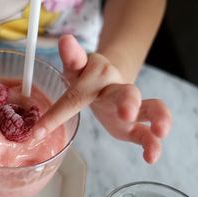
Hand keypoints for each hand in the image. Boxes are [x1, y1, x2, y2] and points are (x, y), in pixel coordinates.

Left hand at [34, 35, 171, 163]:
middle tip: (127, 113)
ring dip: (157, 118)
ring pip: (151, 108)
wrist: (108, 80)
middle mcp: (118, 88)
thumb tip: (64, 39)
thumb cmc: (86, 79)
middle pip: (127, 92)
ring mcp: (131, 106)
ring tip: (159, 131)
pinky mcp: (136, 123)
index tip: (37, 133)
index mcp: (97, 75)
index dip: (57, 115)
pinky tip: (151, 157)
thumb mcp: (76, 69)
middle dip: (128, 102)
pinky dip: (153, 144)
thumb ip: (72, 58)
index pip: (76, 95)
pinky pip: (147, 131)